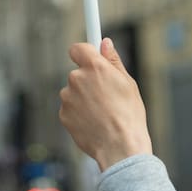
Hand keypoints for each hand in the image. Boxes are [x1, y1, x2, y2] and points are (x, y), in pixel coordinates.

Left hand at [59, 39, 151, 170]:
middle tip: (105, 95)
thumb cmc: (129, 116)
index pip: (78, 48)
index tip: (88, 57)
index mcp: (94, 67)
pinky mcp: (63, 114)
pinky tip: (93, 122)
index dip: (83, 53)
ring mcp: (67, 97)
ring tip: (101, 113)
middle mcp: (77, 79)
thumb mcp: (128, 84)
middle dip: (88, 81)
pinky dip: (78, 113)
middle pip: (77, 73)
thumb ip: (113, 61)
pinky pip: (70, 108)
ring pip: (73, 93)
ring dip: (83, 99)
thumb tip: (105, 43)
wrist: (119, 146)